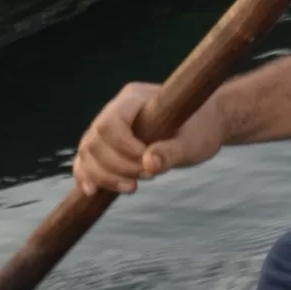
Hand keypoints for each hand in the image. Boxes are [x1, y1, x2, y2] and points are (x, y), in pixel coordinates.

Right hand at [73, 83, 226, 196]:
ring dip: (104, 175)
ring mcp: (108, 125)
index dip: (123, 149)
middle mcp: (116, 108)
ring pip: (87, 152)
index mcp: (135, 98)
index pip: (110, 123)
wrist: (204, 125)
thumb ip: (171, 152)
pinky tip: (92, 191)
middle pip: (94, 140)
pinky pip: (86, 159)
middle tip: (148, 176)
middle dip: (116, 166)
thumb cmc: (201, 129)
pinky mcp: (108, 144)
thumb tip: (149, 164)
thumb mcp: (193, 142)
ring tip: (133, 187)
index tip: (147, 163)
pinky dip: (87, 175)